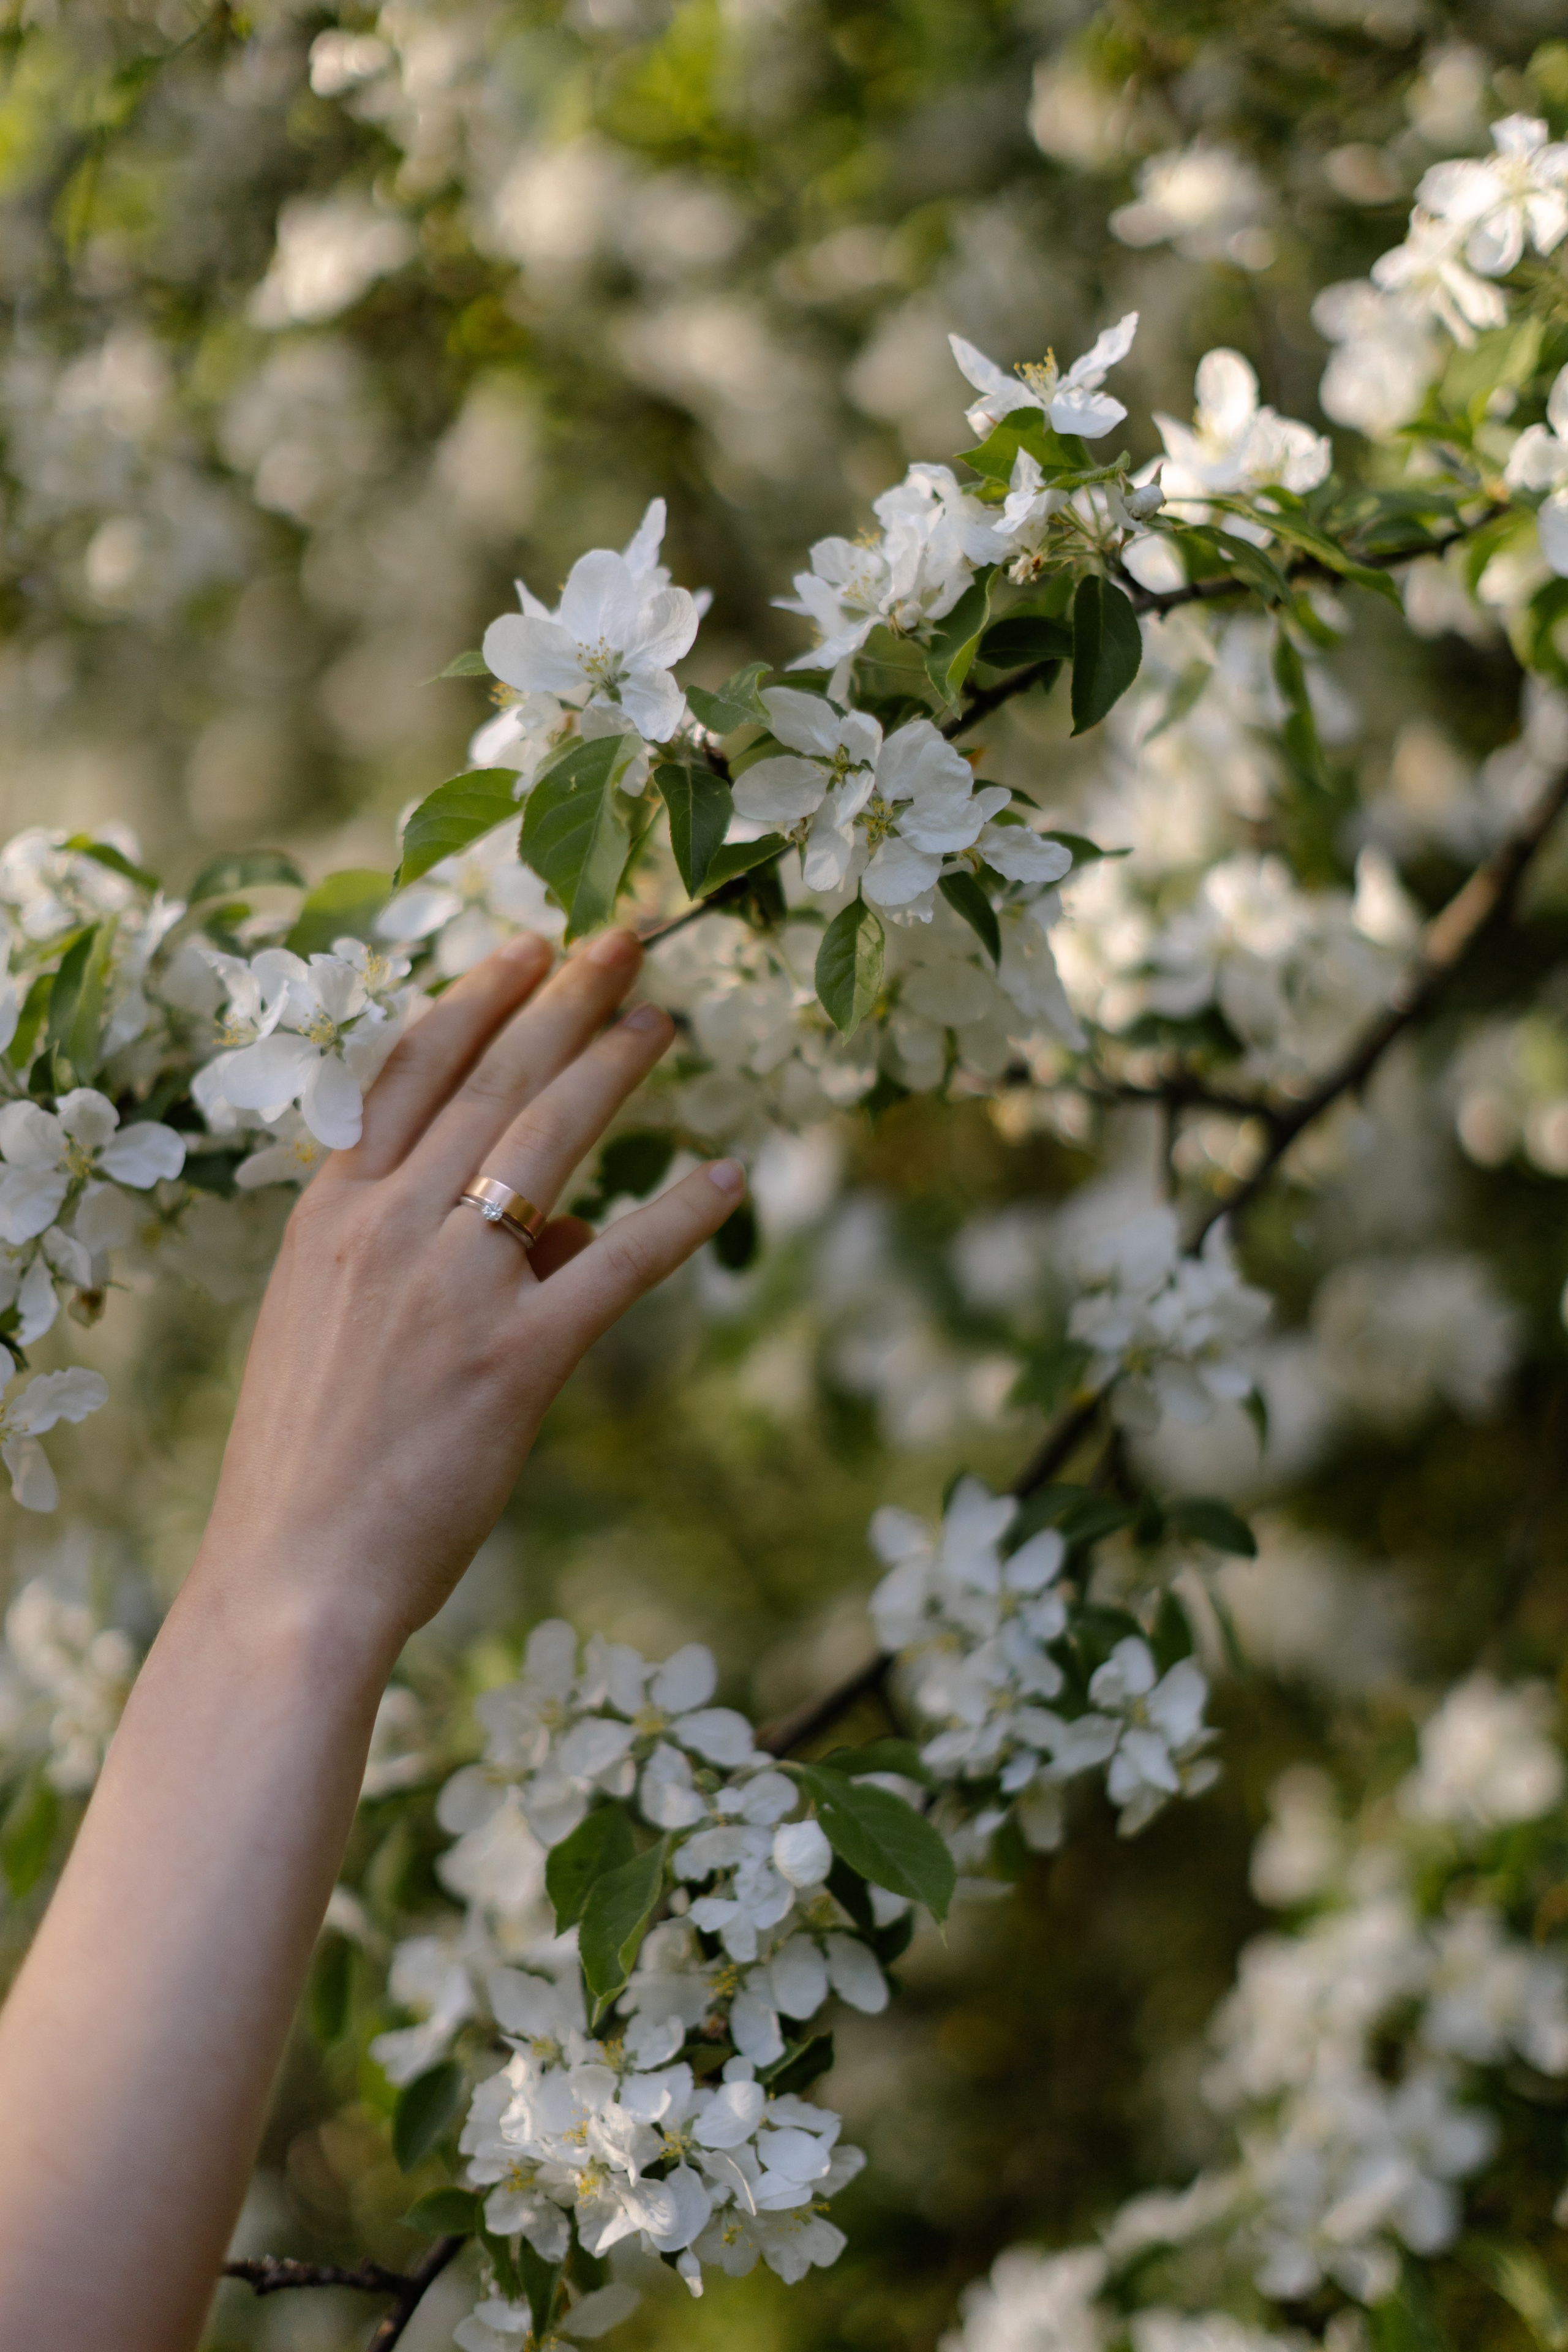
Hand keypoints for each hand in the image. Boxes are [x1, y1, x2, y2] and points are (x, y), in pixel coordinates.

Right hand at [195, 926, 740, 1658]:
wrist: (292, 1574)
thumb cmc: (313, 1462)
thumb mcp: (340, 1332)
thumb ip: (432, 1260)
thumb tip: (567, 1226)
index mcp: (329, 1215)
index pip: (409, 1072)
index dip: (475, 999)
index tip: (525, 947)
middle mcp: (386, 1230)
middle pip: (491, 1083)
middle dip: (564, 1000)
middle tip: (626, 938)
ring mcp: (452, 1289)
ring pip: (547, 1145)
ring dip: (616, 1071)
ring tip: (668, 1020)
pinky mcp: (515, 1360)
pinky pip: (615, 1265)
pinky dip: (679, 1213)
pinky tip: (730, 1175)